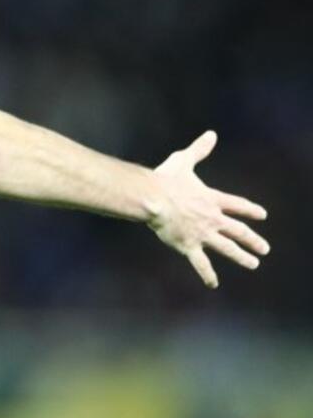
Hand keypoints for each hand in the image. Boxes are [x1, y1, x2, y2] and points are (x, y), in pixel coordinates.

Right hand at [147, 130, 268, 288]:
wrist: (154, 198)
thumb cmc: (166, 179)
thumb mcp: (184, 161)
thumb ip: (199, 150)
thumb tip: (211, 134)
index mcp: (212, 199)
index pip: (237, 205)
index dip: (250, 210)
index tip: (262, 215)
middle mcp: (212, 218)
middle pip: (238, 231)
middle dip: (253, 240)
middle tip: (265, 248)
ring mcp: (202, 234)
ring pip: (227, 248)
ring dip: (241, 257)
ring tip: (253, 264)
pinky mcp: (189, 246)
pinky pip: (201, 263)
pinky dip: (208, 274)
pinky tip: (214, 284)